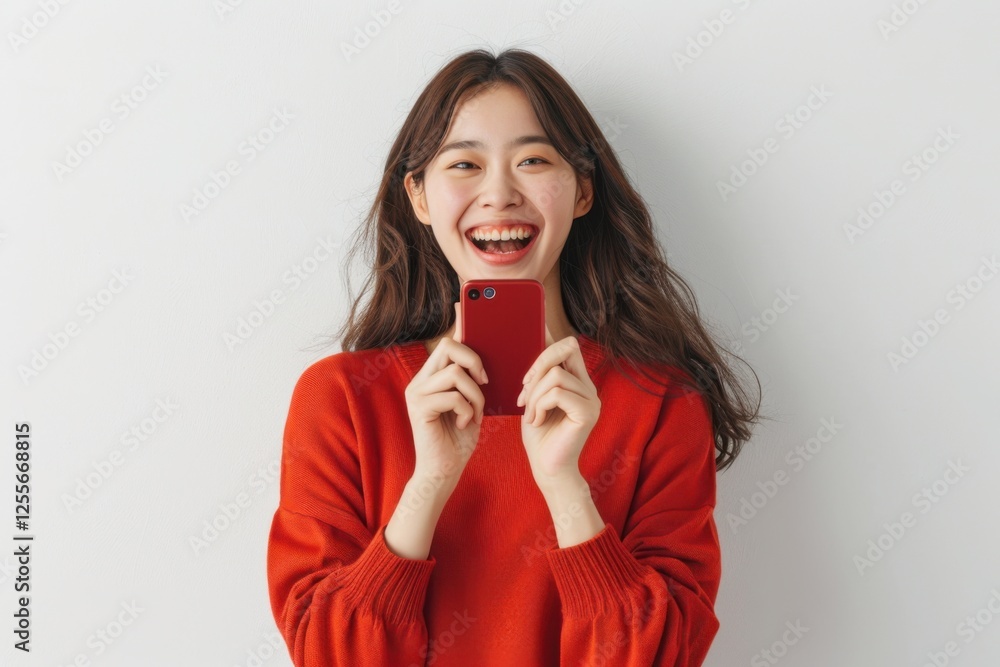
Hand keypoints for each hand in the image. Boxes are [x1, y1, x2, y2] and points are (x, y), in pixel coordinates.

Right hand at [404, 301, 487, 488]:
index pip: (447, 340)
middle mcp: (420, 380)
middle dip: (474, 360)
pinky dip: (467, 410)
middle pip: (449, 346)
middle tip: (485, 382)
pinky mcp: (420, 408)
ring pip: (456, 372)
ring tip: (474, 414)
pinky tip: (465, 424)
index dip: (459, 321)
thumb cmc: (460, 438)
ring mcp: (417, 392)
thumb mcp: (472, 403)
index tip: (467, 302)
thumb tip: (490, 350)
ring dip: (475, 395)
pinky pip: (453, 395)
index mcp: (433, 375)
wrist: (444, 472)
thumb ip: (475, 379)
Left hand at [516, 324, 600, 492]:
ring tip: (530, 414)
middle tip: (524, 388)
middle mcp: (589, 387)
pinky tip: (535, 421)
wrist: (547, 470)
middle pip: (567, 348)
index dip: (547, 343)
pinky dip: (539, 405)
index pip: (568, 346)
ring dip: (534, 394)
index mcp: (578, 382)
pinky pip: (557, 392)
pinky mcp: (588, 412)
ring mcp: (592, 399)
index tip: (527, 351)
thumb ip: (536, 375)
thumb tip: (528, 339)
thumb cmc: (538, 437)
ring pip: (555, 375)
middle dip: (538, 363)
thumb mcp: (533, 399)